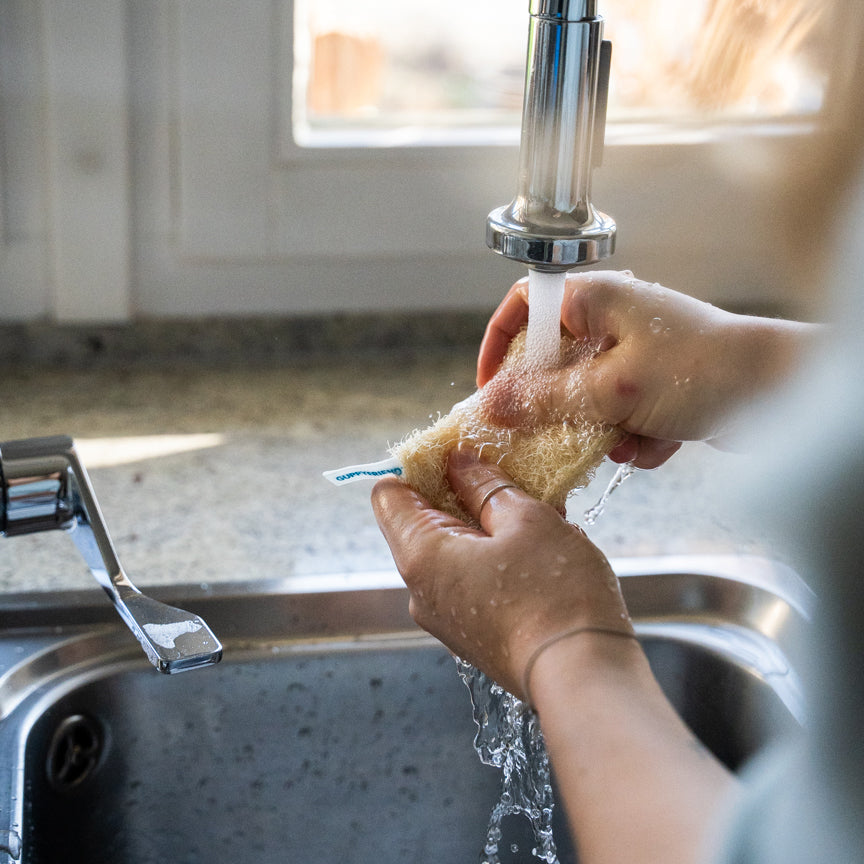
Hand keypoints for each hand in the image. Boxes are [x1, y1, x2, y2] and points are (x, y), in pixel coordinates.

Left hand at [370, 449, 632, 699]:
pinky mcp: (470, 634)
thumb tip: (459, 461)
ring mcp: (444, 617)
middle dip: (458, 492)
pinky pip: (468, 579)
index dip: (418, 463)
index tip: (457, 449)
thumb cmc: (556, 594)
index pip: (389, 493)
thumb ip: (484, 485)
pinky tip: (533, 547)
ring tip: (530, 510)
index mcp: (420, 555)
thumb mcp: (525, 519)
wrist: (584, 678)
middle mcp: (420, 590)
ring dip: (482, 524)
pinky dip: (491, 556)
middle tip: (504, 473)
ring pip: (449, 551)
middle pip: (418, 521)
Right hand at [477, 270, 813, 467]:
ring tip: (630, 439)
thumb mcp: (611, 390)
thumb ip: (545, 399)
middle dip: (558, 407)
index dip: (499, 345)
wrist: (780, 393)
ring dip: (601, 429)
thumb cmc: (700, 371)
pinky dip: (634, 436)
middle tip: (554, 433)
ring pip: (585, 398)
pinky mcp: (655, 385)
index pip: (525, 306)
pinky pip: (619, 415)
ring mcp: (634, 353)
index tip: (491, 389)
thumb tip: (490, 406)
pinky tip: (661, 442)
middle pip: (552, 364)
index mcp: (595, 300)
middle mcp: (611, 320)